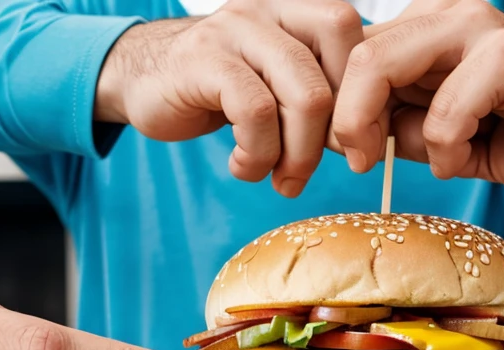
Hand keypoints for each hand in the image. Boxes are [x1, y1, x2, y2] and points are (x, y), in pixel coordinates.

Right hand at [96, 0, 363, 197]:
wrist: (142, 77)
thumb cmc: (217, 88)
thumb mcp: (274, 90)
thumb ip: (314, 102)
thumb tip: (360, 143)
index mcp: (297, 11)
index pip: (354, 39)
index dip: (360, 99)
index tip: (352, 149)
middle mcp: (272, 10)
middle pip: (333, 73)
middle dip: (332, 140)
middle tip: (311, 173)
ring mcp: (238, 31)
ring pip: (301, 96)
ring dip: (296, 155)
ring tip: (279, 179)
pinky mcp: (205, 61)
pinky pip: (254, 112)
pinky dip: (257, 154)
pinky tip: (243, 166)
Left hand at [333, 0, 503, 187]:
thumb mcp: (433, 135)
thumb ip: (393, 127)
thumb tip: (344, 138)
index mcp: (418, 29)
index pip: (349, 55)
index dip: (334, 108)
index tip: (345, 152)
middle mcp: (441, 15)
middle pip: (356, 55)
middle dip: (346, 120)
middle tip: (363, 162)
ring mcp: (474, 26)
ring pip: (384, 67)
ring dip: (388, 132)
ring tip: (425, 159)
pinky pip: (446, 112)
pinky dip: (448, 151)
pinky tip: (469, 155)